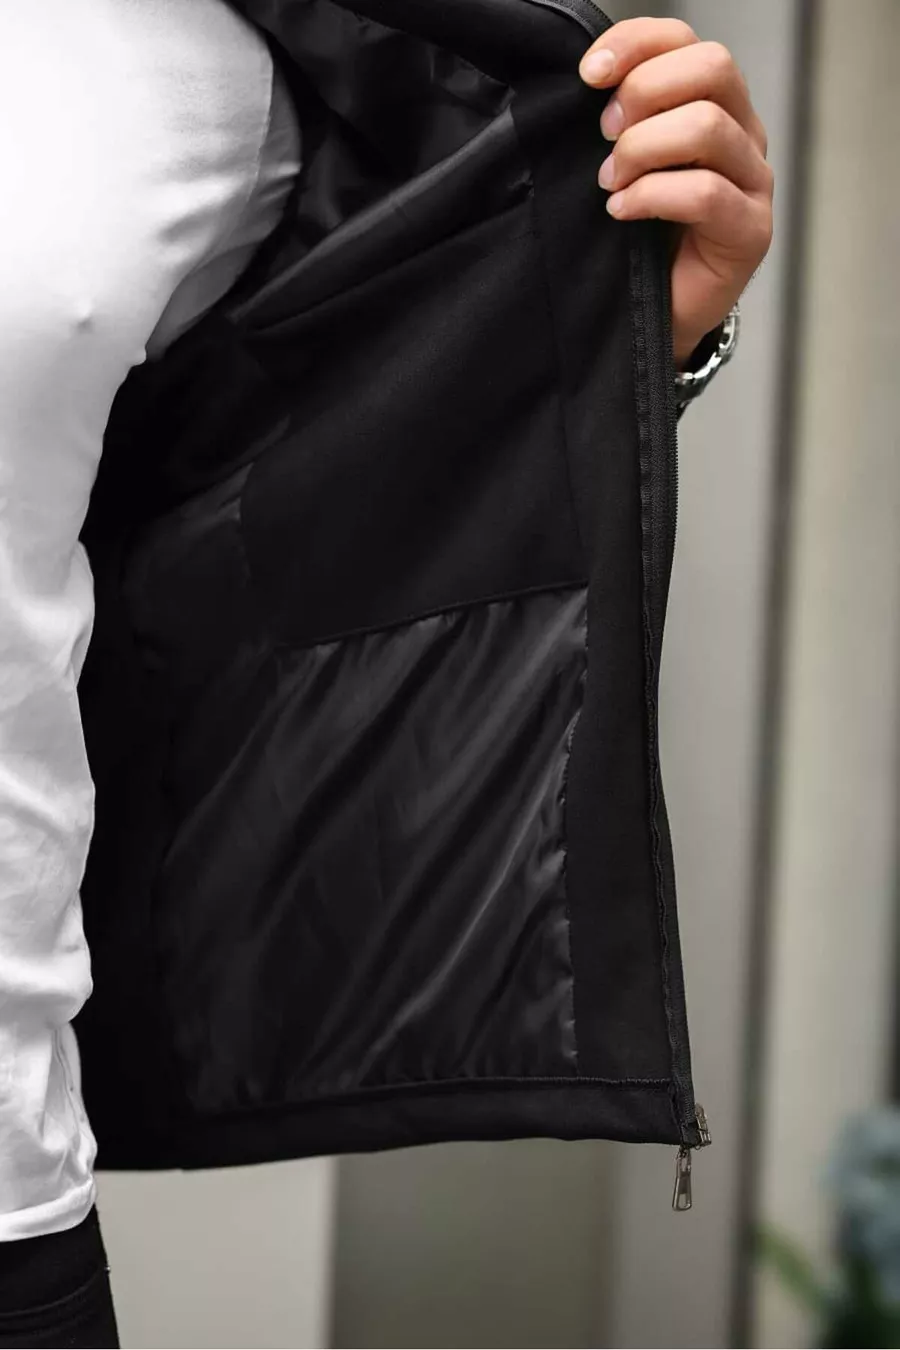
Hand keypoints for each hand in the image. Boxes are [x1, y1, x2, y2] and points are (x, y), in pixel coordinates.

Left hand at [578, 18, 772, 367]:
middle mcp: (743, 132)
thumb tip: (589, 82)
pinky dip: (652, 196)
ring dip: (642, 150)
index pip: (686, 40)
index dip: (636, 44)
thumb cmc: (641, 235)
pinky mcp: (751, 229)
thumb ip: (620, 122)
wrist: (661, 310)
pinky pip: (705, 193)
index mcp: (713, 103)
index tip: (589, 74)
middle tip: (604, 134)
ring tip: (610, 182)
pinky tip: (622, 211)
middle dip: (644, 92)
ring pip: (707, 127)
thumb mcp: (625, 165)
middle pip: (712, 67)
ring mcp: (754, 180)